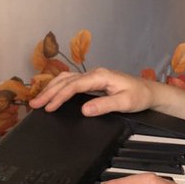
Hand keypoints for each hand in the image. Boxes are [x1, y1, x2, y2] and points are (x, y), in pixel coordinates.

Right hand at [29, 67, 155, 115]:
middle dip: (48, 92)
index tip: (49, 107)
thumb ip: (105, 105)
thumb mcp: (125, 102)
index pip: (74, 85)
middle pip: (66, 80)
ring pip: (66, 79)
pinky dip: (59, 87)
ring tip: (38, 100)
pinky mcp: (94, 81)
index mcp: (101, 76)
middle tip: (34, 104)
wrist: (150, 92)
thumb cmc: (140, 96)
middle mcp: (95, 73)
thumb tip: (85, 110)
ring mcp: (94, 76)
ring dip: (51, 88)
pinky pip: (72, 81)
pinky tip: (52, 94)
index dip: (59, 96)